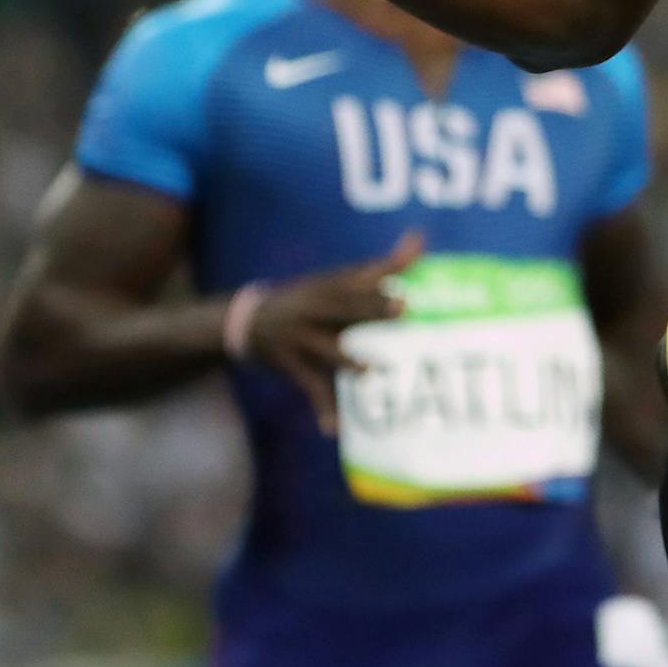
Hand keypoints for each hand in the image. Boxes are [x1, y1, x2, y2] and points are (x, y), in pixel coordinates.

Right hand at [244, 231, 424, 434]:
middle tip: (401, 308)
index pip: (357, 281)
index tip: (407, 284)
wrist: (247, 319)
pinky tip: (332, 428)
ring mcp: (300, 337)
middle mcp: (314, 308)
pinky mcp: (291, 364)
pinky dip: (322, 408)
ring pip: (326, 349)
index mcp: (328, 287)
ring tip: (369, 371)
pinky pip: (310, 387)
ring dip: (347, 360)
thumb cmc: (309, 298)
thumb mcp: (336, 280)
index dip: (380, 281)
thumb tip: (419, 237)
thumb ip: (380, 266)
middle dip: (370, 309)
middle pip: (344, 307)